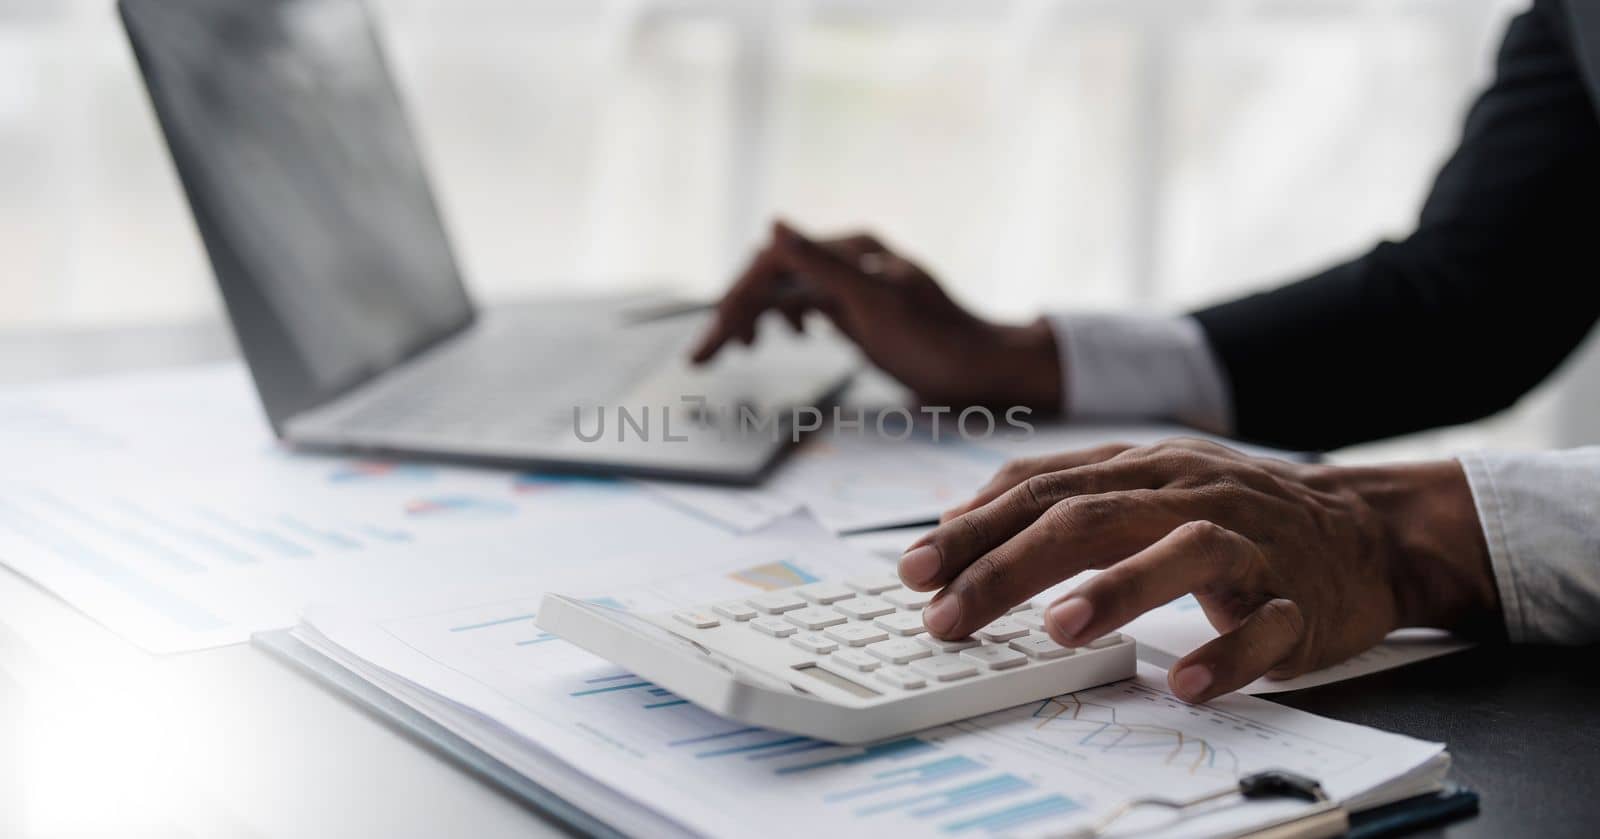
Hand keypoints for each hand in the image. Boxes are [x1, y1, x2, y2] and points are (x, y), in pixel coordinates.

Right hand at [691, 220, 1062, 411]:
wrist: (987, 370)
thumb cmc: (937, 342)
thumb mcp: (874, 304)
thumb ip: (821, 265)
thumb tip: (772, 223)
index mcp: (850, 249)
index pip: (772, 266)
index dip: (735, 302)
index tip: (711, 347)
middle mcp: (848, 257)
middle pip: (772, 278)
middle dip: (734, 314)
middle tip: (701, 359)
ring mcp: (854, 282)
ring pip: (785, 291)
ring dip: (753, 316)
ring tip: (735, 350)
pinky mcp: (860, 307)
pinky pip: (806, 303)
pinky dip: (785, 318)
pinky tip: (788, 337)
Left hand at [896, 439, 1499, 701]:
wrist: (1365, 530)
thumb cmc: (1232, 512)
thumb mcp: (1142, 485)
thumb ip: (1057, 496)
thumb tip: (957, 522)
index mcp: (1142, 468)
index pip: (1043, 489)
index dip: (974, 528)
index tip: (914, 570)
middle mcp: (1190, 494)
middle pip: (1091, 517)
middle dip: (1008, 566)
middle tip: (948, 613)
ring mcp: (1250, 545)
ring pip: (1184, 554)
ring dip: (1117, 591)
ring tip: (1057, 629)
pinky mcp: (1298, 602)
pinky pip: (1264, 628)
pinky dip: (1224, 655)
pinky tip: (1184, 685)